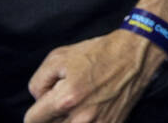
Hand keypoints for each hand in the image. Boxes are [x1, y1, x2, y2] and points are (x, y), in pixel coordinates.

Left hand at [25, 29, 164, 122]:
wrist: (136, 53)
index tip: (46, 101)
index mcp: (66, 99)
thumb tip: (38, 99)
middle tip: (64, 101)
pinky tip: (92, 108)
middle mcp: (81, 117)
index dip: (36, 109)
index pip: (32, 120)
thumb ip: (38, 81)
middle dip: (52, 116)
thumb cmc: (100, 52)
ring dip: (68, 120)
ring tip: (78, 106)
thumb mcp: (60, 56)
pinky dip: (87, 120)